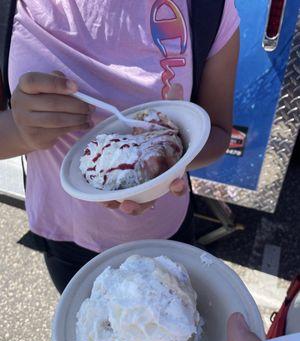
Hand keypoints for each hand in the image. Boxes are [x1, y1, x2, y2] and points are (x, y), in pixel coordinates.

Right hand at [11, 71, 93, 150]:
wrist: (25, 130)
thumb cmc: (39, 104)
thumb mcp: (43, 89)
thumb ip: (56, 81)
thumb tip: (74, 87)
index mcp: (24, 86)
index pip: (35, 81)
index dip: (57, 83)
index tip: (76, 88)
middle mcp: (21, 103)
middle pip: (53, 103)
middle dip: (77, 105)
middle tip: (91, 107)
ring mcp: (26, 122)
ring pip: (58, 119)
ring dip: (78, 118)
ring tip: (88, 116)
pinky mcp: (36, 137)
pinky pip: (60, 131)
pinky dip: (76, 127)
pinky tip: (85, 125)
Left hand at [102, 82, 186, 214]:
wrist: (161, 143)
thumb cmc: (168, 134)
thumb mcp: (171, 119)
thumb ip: (174, 106)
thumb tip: (174, 86)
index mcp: (171, 170)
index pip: (177, 183)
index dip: (177, 186)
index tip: (175, 183)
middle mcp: (156, 183)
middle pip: (151, 200)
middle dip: (140, 206)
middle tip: (127, 205)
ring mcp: (141, 186)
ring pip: (134, 202)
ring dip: (121, 206)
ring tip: (110, 204)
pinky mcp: (127, 184)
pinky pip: (119, 195)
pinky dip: (109, 198)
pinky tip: (99, 197)